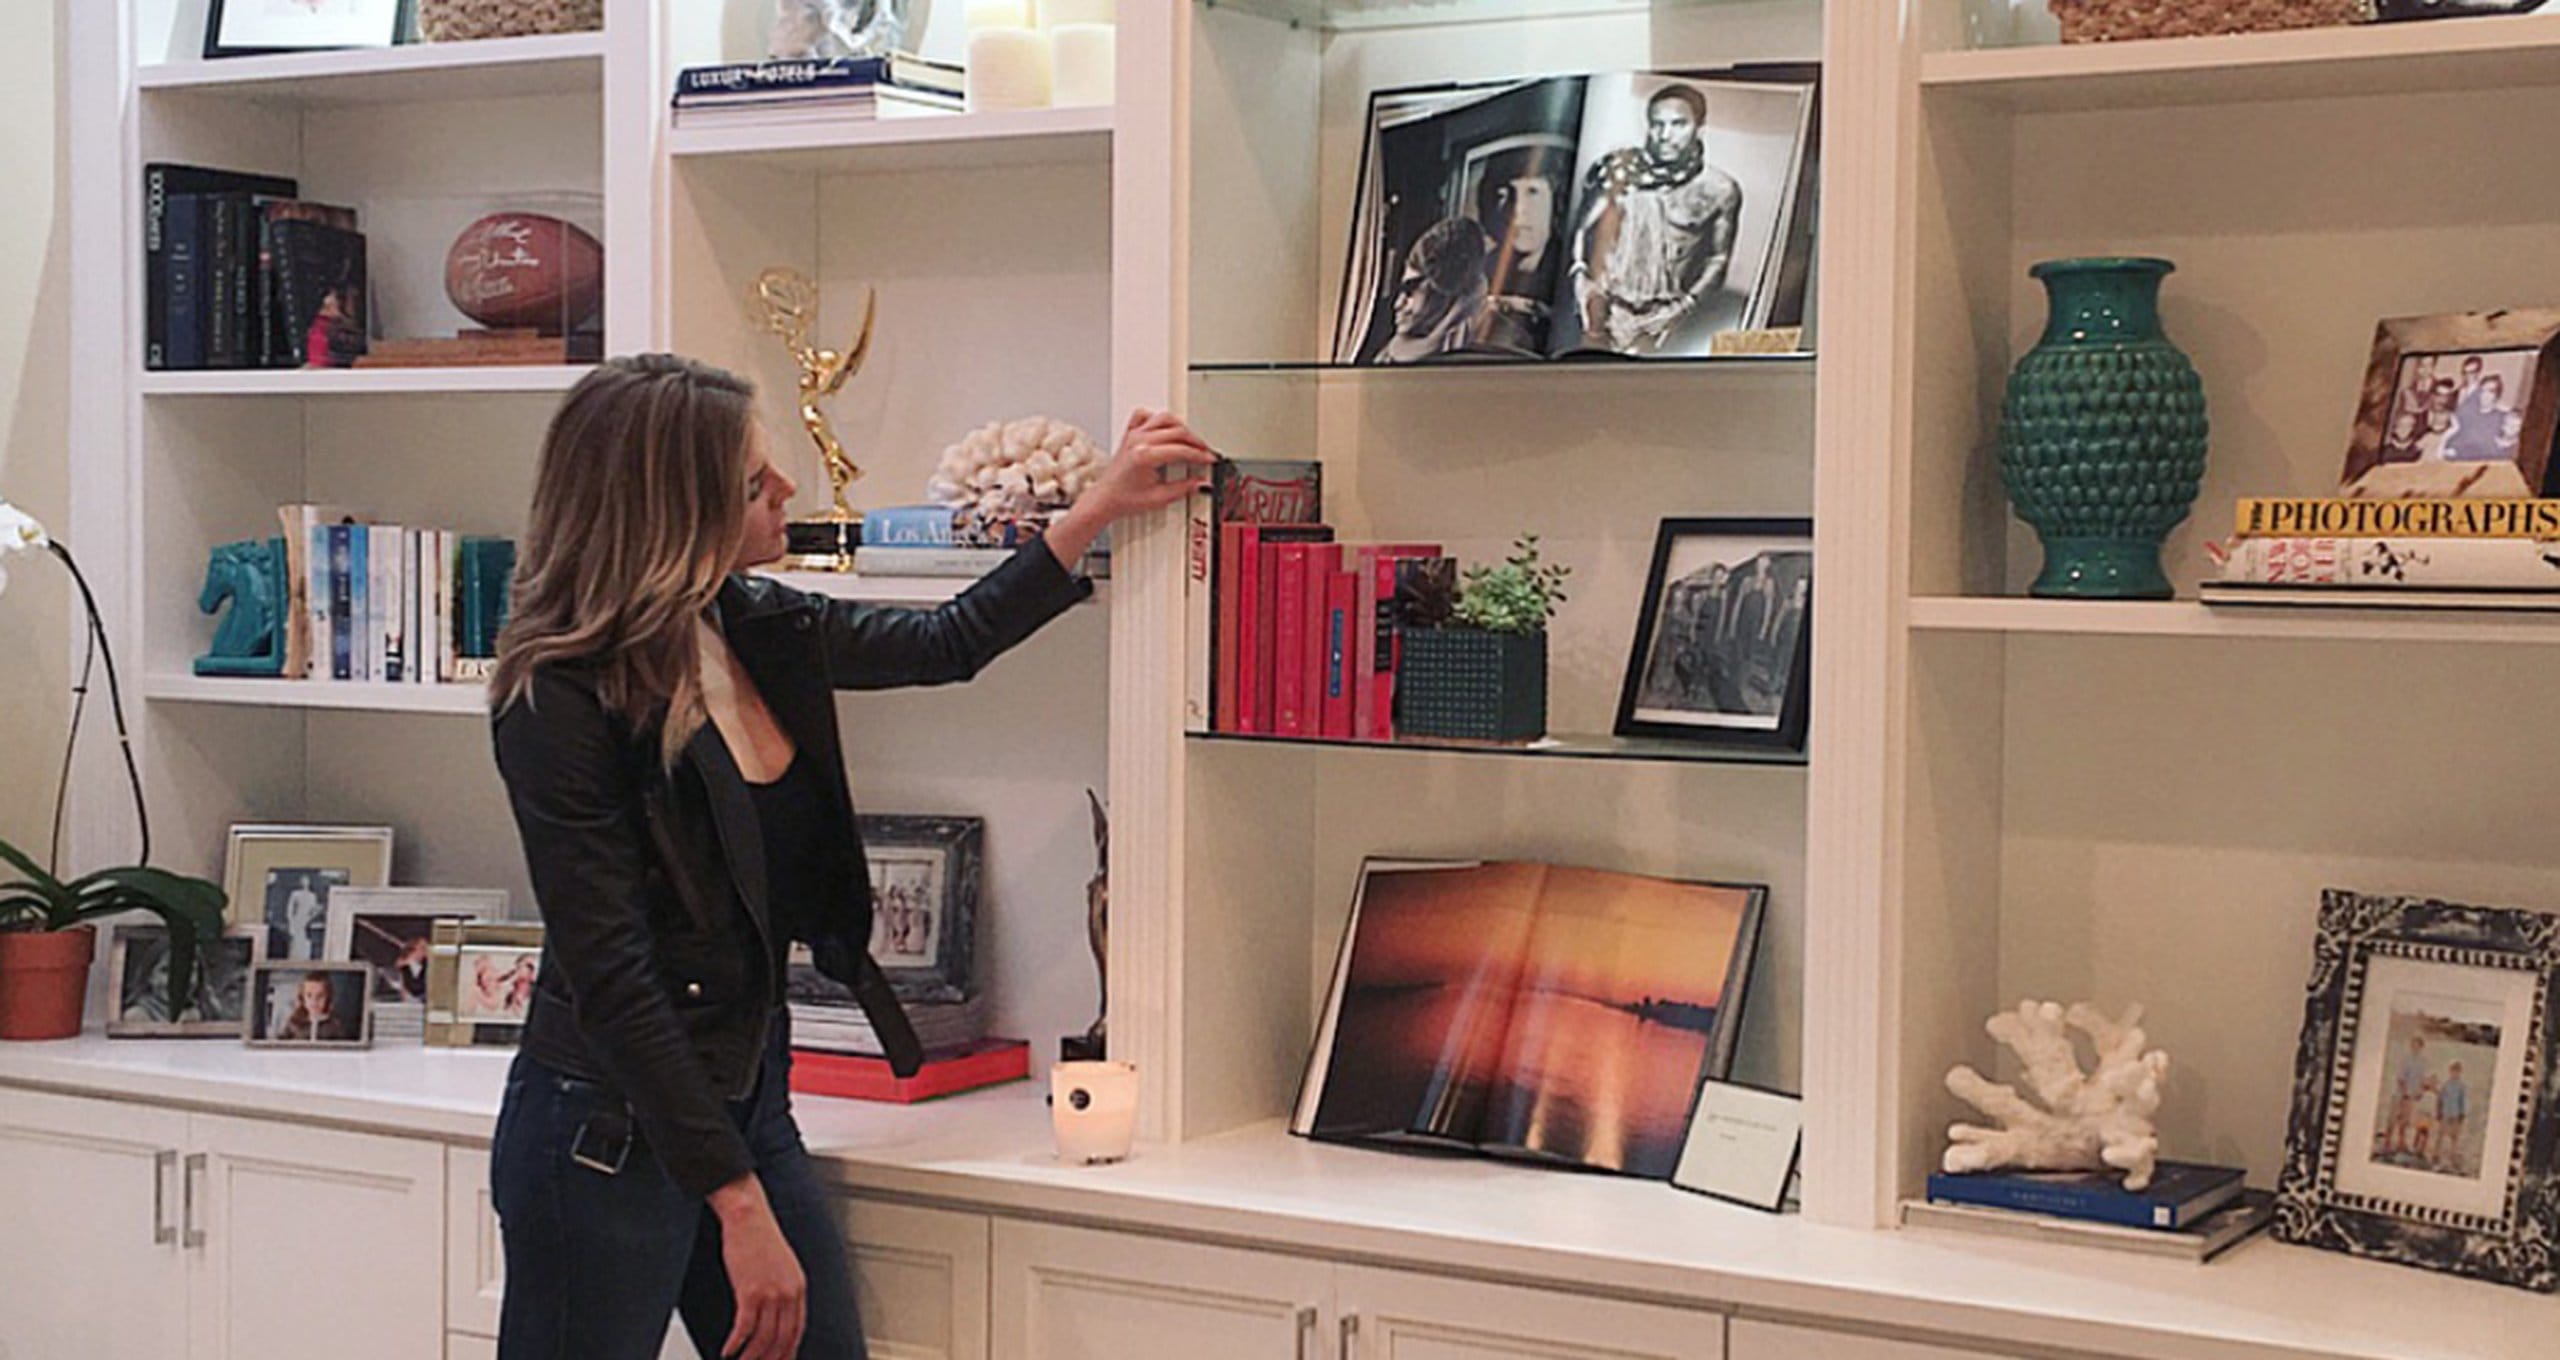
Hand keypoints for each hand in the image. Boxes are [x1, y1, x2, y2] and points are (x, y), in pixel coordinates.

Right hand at [709, 1175, 805, 1359]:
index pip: (797, 1330)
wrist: (748, 1217)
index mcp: (798, 1288)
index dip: (788, 1351)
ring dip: (750, 1356)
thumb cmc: (759, 1238)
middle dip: (770, 1359)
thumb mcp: (781, 1266)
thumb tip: (776, 1314)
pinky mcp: (750, 1292)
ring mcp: (771, 1293)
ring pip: (763, 1339)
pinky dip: (735, 1344)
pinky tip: (727, 1351)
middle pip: (782, 1339)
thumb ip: (783, 1290)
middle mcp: (789, 1293)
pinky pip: (744, 1329)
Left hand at [1043, 408, 1217, 566]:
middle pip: (1177, 431)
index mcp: (1145, 455)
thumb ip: (1183, 488)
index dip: (1199, 455)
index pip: (1181, 450)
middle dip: (1195, 442)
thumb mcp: (1159, 498)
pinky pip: (1144, 416)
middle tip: (1204, 452)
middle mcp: (1139, 440)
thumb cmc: (1125, 499)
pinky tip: (1165, 428)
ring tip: (1190, 440)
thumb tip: (1201, 482)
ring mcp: (1134, 435)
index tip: (1209, 460)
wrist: (1106, 498)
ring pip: (1164, 418)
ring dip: (1181, 427)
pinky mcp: (1130, 434)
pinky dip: (1157, 418)